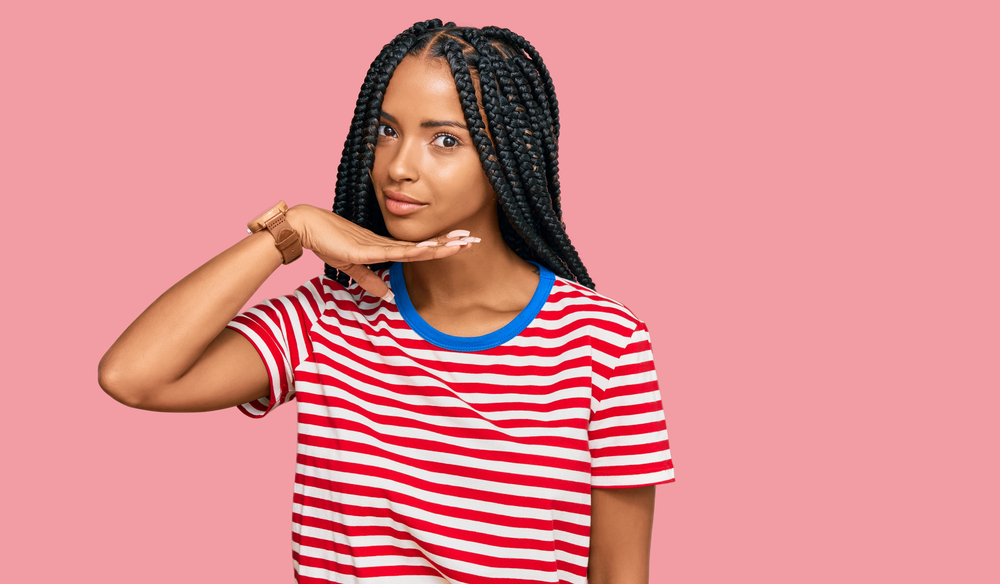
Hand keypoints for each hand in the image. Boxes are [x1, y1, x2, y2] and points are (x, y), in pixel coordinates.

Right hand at [286, 204, 477, 300]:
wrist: (308, 227)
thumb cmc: (329, 242)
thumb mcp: (353, 267)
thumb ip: (370, 281)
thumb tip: (386, 296)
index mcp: (386, 247)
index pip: (420, 248)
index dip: (441, 245)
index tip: (462, 243)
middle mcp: (387, 243)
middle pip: (425, 244)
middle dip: (450, 243)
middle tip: (474, 239)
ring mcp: (379, 244)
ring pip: (415, 247)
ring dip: (439, 245)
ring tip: (461, 242)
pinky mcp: (367, 249)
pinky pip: (394, 251)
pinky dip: (412, 251)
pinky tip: (428, 248)